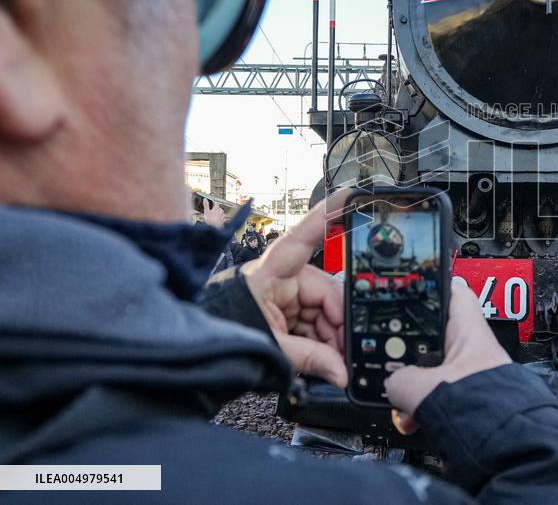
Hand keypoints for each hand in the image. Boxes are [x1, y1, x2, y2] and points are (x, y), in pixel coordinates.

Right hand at [202, 198, 226, 228]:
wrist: (214, 228)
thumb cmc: (210, 220)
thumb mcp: (206, 211)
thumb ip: (206, 204)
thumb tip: (205, 199)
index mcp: (217, 208)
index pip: (216, 204)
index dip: (213, 204)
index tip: (211, 206)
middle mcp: (221, 211)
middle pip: (218, 209)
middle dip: (215, 210)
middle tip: (210, 213)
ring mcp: (223, 216)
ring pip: (220, 213)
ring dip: (217, 215)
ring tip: (212, 218)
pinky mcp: (223, 220)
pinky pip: (221, 218)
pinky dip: (218, 219)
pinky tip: (215, 221)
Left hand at [240, 188, 354, 386]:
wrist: (197, 353)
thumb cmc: (223, 336)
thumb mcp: (270, 347)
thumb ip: (310, 359)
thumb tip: (341, 372)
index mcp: (269, 274)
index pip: (302, 238)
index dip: (327, 214)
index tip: (349, 194)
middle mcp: (279, 278)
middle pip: (324, 291)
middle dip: (337, 322)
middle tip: (347, 349)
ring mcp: (283, 295)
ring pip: (322, 310)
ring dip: (330, 337)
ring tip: (334, 361)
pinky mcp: (283, 312)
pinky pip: (313, 322)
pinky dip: (321, 341)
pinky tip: (327, 358)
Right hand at [385, 282, 511, 434]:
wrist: (501, 449)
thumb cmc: (481, 411)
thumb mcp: (420, 388)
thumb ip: (397, 378)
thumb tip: (391, 384)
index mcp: (469, 332)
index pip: (452, 293)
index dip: (431, 287)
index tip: (412, 287)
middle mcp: (474, 351)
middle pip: (434, 338)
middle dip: (410, 353)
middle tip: (392, 361)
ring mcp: (471, 377)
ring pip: (434, 371)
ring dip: (413, 386)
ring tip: (402, 401)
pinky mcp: (468, 402)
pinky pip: (438, 395)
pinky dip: (422, 405)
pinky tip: (412, 419)